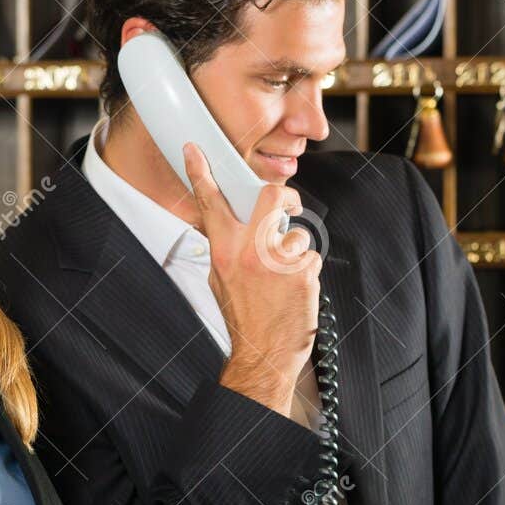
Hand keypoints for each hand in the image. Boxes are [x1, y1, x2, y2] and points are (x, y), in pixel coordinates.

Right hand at [183, 142, 319, 414]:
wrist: (264, 354)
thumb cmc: (243, 318)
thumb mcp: (219, 280)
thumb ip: (224, 249)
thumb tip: (228, 226)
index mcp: (223, 251)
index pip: (211, 203)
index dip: (201, 173)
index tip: (194, 149)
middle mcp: (249, 251)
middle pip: (273, 195)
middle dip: (286, 197)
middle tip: (289, 206)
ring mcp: (278, 261)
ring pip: (298, 234)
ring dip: (295, 252)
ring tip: (285, 277)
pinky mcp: (302, 273)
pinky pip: (310, 258)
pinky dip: (306, 272)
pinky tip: (294, 290)